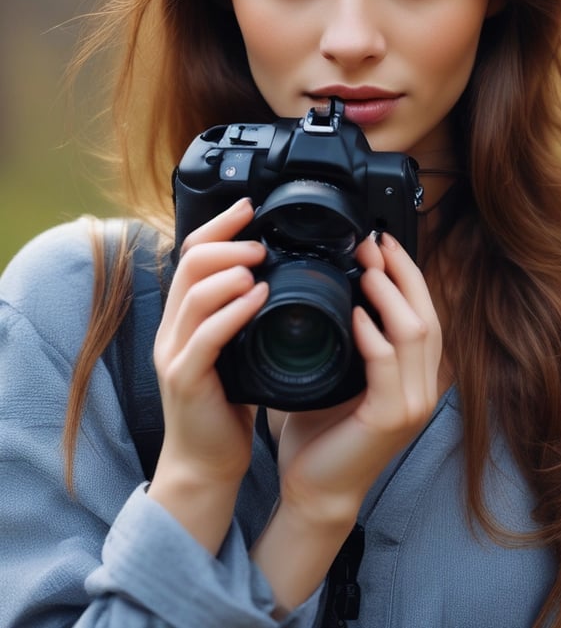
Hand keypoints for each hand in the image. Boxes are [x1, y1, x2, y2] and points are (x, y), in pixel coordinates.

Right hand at [147, 198, 265, 551]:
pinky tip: (258, 299)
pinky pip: (206, 336)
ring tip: (260, 264)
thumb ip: (244, 313)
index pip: (192, 253)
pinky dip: (233, 310)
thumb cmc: (228, 404)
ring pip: (194, 292)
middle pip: (190, 262)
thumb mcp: (237, 348)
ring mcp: (175, 352)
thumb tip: (277, 275)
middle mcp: (174, 327)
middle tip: (261, 242)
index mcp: (186, 316)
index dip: (219, 225)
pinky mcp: (185, 378)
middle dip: (228, 242)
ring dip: (231, 271)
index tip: (249, 207)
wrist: (206, 463)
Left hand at [251, 231, 441, 611]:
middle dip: (401, 272)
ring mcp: (412, 403)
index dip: (407, 272)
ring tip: (365, 268)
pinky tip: (355, 314)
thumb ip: (348, 337)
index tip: (382, 241)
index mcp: (413, 374)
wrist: (314, 489)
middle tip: (372, 244)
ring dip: (390, 294)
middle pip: (427, 313)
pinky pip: (387, 363)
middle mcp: (422, 386)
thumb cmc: (323, 433)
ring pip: (416, 331)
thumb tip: (334, 287)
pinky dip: (373, 333)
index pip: (424, 311)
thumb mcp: (339, 375)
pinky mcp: (390, 417)